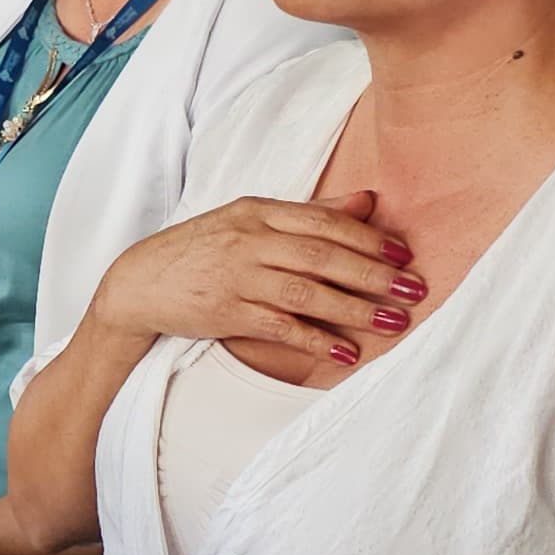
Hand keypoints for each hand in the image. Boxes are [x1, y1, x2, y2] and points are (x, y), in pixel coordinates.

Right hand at [84, 190, 416, 367]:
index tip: (404, 253)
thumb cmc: (202, 249)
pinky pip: (281, 327)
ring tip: (394, 324)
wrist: (139, 282)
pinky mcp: (226, 313)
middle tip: (414, 289)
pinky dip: (316, 340)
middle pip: (323, 255)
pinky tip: (346, 353)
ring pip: (308, 292)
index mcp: (258, 210)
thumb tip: (367, 202)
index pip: (323, 221)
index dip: (368, 237)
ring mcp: (237, 276)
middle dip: (374, 273)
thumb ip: (309, 213)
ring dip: (356, 309)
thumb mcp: (249, 219)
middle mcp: (250, 239)